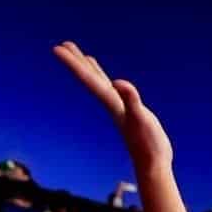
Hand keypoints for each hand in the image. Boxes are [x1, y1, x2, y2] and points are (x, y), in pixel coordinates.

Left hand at [54, 41, 171, 172]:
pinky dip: (109, 83)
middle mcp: (112, 104)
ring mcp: (120, 109)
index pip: (89, 79)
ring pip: (101, 85)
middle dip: (77, 62)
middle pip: (90, 79)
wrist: (153, 165)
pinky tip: (111, 81)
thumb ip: (130, 100)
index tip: (58, 49)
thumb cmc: (148, 144)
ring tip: (83, 56)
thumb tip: (118, 82)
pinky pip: (115, 93)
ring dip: (91, 70)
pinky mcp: (129, 113)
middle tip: (63, 45)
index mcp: (112, 103)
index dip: (74, 63)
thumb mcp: (141, 118)